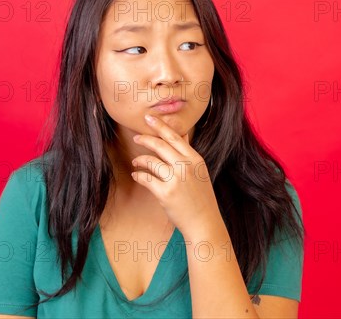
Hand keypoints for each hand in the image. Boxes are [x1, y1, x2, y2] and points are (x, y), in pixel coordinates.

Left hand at [131, 114, 222, 239]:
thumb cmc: (201, 197)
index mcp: (195, 159)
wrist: (204, 222)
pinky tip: (137, 175)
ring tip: (136, 162)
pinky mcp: (165, 193)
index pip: (175, 137)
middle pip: (161, 145)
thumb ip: (188, 153)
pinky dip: (139, 175)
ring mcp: (176, 179)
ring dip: (140, 160)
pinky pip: (146, 178)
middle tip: (136, 137)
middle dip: (146, 139)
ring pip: (151, 161)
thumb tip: (183, 135)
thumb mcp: (199, 171)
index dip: (160, 126)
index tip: (149, 118)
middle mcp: (186, 166)